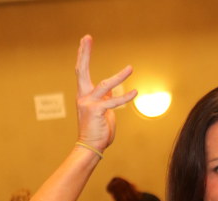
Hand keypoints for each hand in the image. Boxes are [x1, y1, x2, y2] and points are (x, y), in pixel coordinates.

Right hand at [75, 34, 136, 151]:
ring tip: (130, 68)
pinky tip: (135, 92)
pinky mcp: (97, 112)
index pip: (81, 71)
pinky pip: (113, 102)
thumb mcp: (102, 111)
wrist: (91, 147)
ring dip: (119, 77)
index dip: (83, 55)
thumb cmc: (98, 130)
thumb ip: (106, 99)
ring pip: (105, 85)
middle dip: (84, 53)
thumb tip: (112, 90)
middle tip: (87, 37)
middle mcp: (83, 96)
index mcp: (84, 95)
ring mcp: (89, 104)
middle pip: (82, 70)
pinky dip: (125, 97)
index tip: (84, 41)